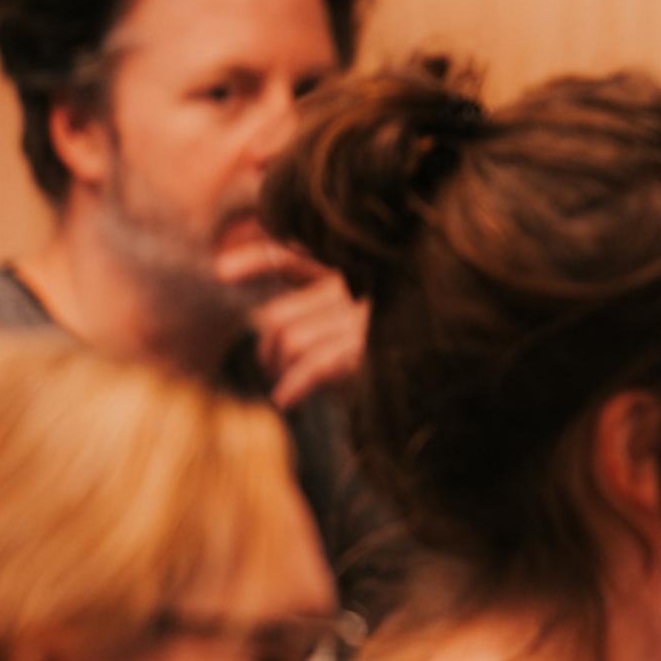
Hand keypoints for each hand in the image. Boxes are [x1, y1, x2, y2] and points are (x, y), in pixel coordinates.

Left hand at [217, 241, 368, 410]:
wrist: (437, 387)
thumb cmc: (385, 358)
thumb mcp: (346, 324)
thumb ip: (304, 302)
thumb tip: (225, 272)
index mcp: (352, 274)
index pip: (296, 260)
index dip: (259, 262)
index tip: (224, 273)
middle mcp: (359, 291)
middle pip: (279, 316)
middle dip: (268, 349)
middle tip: (273, 369)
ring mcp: (365, 320)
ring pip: (292, 341)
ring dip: (283, 370)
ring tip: (289, 386)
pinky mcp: (370, 350)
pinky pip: (315, 365)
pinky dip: (295, 385)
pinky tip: (285, 400)